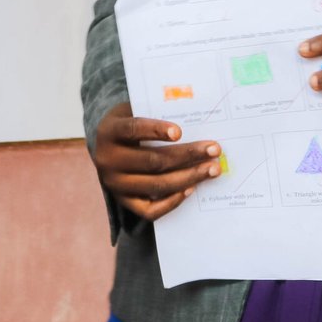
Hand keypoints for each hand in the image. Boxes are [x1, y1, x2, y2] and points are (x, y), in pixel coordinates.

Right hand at [89, 102, 224, 220]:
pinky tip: (191, 189)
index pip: (133, 129)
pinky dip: (172, 201)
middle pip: (152, 161)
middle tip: (214, 150)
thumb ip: (154, 113)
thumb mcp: (133, 112)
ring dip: (189, 177)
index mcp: (108, 132)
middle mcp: (108, 160)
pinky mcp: (124, 202)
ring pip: (156, 185)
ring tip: (212, 169)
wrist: (108, 149)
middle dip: (187, 155)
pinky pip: (150, 210)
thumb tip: (192, 120)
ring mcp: (115, 184)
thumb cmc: (130, 126)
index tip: (180, 131)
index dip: (155, 130)